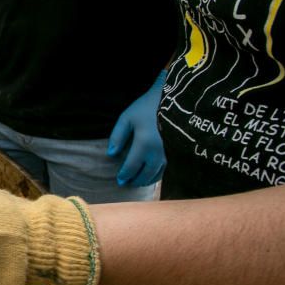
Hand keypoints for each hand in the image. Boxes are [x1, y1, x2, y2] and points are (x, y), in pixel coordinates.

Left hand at [108, 70, 166, 186]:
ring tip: (136, 182)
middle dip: (135, 180)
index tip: (119, 180)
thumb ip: (117, 136)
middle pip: (145, 173)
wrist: (171, 100)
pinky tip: (150, 176)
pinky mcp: (174, 151)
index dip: (124, 175)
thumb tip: (110, 154)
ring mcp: (168, 152)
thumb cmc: (145, 108)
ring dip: (146, 180)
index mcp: (144, 143)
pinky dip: (157, 175)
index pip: (132, 166)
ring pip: (156, 173)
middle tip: (126, 184)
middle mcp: (158, 151)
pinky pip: (165, 168)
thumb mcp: (126, 118)